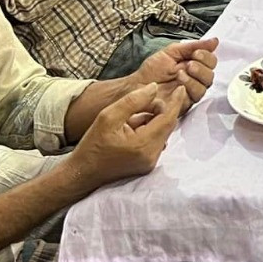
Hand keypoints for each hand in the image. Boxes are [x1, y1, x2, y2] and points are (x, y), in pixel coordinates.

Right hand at [65, 83, 188, 192]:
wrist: (82, 173)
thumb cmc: (92, 145)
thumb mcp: (108, 116)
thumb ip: (133, 100)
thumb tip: (154, 88)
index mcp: (143, 145)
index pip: (168, 118)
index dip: (176, 101)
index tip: (181, 88)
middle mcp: (151, 156)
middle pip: (166, 124)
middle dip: (156, 110)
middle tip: (137, 106)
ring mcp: (150, 163)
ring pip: (161, 131)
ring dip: (150, 120)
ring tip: (127, 121)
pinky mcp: (147, 165)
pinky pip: (155, 140)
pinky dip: (147, 130)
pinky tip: (129, 131)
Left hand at [132, 37, 218, 107]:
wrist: (138, 85)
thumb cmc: (152, 70)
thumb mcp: (172, 52)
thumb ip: (193, 46)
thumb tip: (214, 41)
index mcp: (194, 65)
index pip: (211, 61)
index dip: (207, 56)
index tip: (196, 53)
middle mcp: (195, 79)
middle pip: (211, 73)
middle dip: (202, 66)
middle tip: (190, 63)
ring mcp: (191, 91)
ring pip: (205, 85)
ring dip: (196, 76)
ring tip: (181, 72)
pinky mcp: (186, 103)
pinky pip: (196, 95)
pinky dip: (190, 86)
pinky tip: (180, 80)